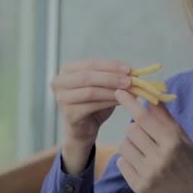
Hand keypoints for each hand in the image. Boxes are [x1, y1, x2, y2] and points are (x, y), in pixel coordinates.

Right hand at [50, 59, 130, 173]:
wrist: (84, 129)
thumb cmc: (94, 104)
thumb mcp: (104, 86)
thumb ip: (113, 76)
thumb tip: (133, 71)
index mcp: (67, 70)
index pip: (91, 63)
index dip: (110, 65)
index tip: (129, 69)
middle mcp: (59, 82)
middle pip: (88, 76)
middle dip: (111, 78)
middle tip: (129, 81)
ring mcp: (62, 98)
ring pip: (90, 91)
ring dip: (111, 91)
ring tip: (127, 92)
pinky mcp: (68, 113)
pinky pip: (91, 105)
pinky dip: (108, 102)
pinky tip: (120, 102)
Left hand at [115, 90, 192, 192]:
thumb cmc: (191, 161)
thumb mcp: (182, 137)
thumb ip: (165, 118)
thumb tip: (152, 97)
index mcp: (172, 142)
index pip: (144, 118)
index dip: (130, 103)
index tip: (120, 92)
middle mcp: (159, 158)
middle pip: (131, 130)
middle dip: (135, 127)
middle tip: (145, 133)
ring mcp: (148, 174)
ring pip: (123, 145)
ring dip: (130, 143)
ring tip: (144, 149)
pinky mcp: (139, 186)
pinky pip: (122, 162)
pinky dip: (128, 159)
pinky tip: (141, 162)